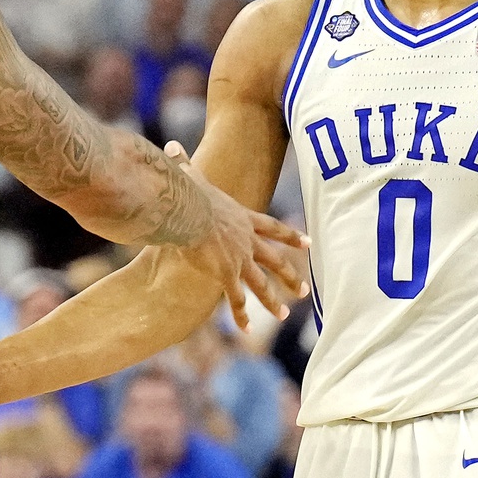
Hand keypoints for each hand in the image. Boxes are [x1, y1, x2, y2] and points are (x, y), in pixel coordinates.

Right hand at [164, 142, 309, 331]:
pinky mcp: (227, 274)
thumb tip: (169, 148)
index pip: (273, 228)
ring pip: (261, 284)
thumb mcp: (191, 177)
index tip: (308, 243)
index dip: (291, 236)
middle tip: (303, 290)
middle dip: (290, 275)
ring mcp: (239, 259)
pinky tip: (247, 330)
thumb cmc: (188, 192)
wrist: (188, 211)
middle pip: (274, 260)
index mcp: (243, 219)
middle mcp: (247, 241)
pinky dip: (242, 315)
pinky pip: (236, 299)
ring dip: (273, 301)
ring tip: (284, 315)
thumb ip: (184, 165)